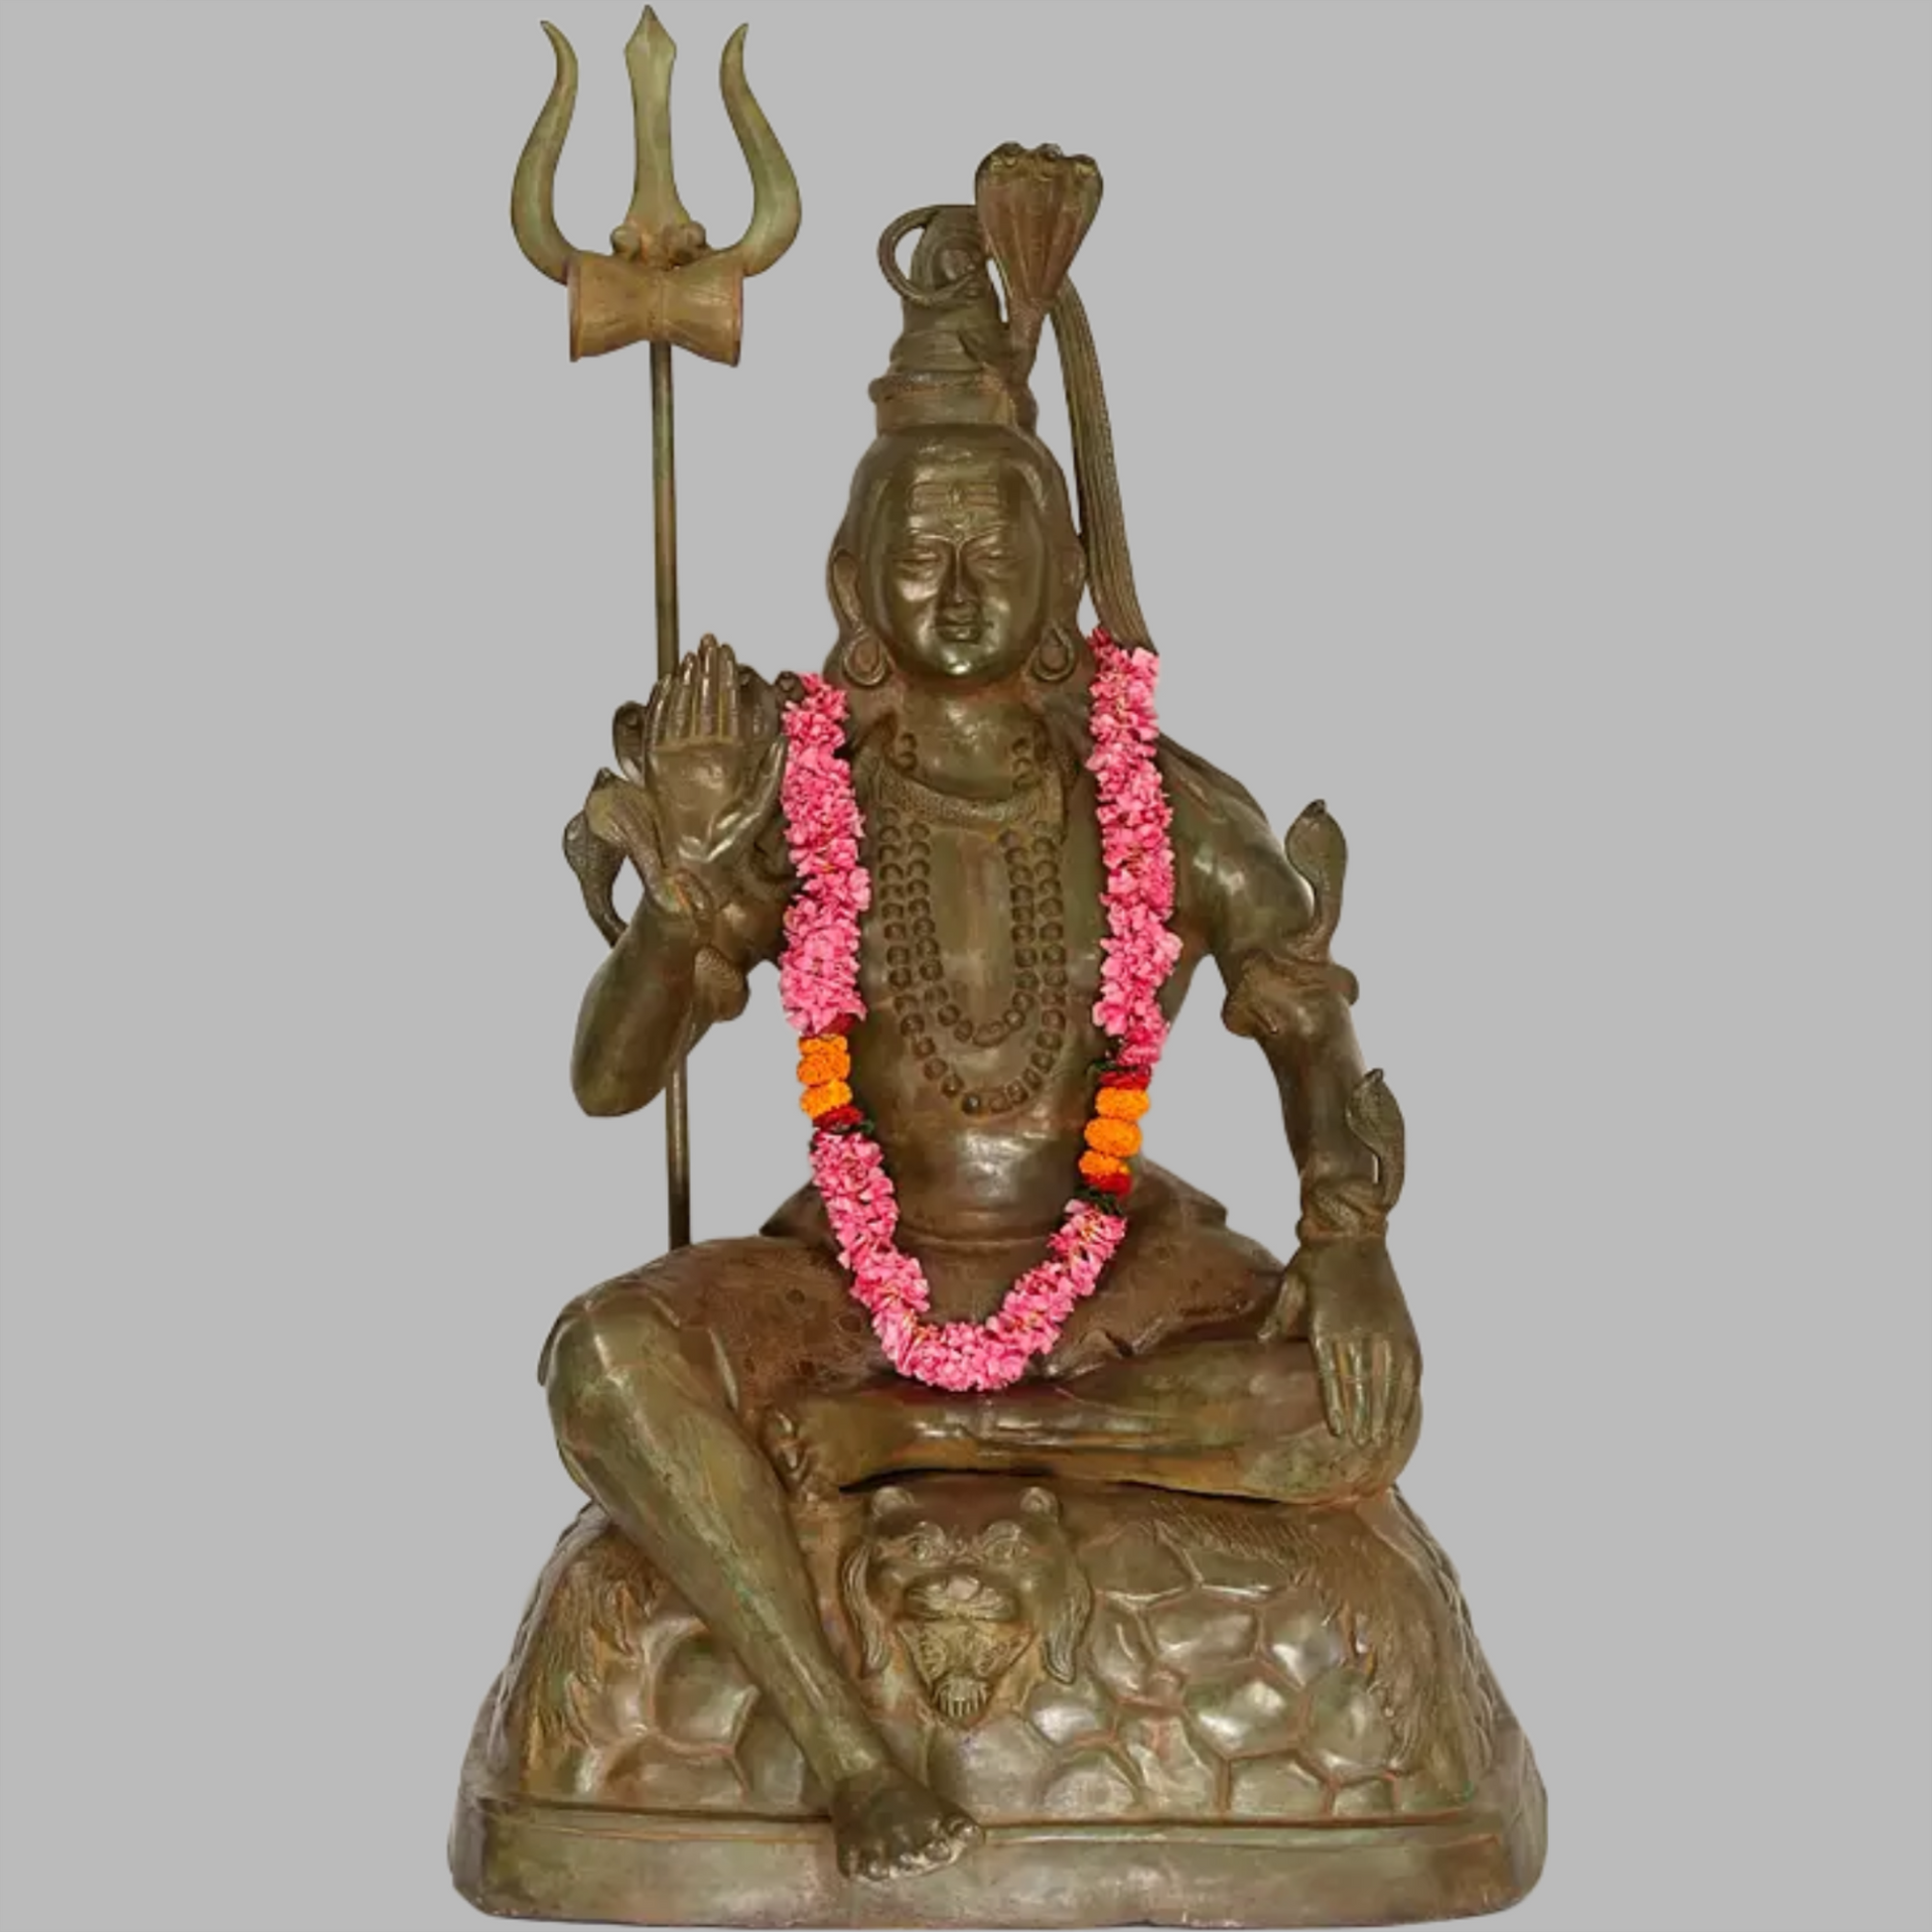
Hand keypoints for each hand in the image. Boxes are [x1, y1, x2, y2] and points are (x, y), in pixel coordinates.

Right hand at [588, 635, 783, 918]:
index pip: (731, 710)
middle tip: (712, 642)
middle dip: (710, 673)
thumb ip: (771, 772)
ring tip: (690, 657)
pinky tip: (666, 686)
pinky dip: (661, 709)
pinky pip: (659, 732)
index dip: (730, 682)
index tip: (732, 655)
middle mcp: (706, 754)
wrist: (694, 867)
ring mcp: (681, 759)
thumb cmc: (727, 844)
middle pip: (707, 704)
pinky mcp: (658, 768)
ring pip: (683, 712)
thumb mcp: (758, 806)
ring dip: (687, 685)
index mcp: (732, 759)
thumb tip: (784, 738)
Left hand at [1271, 1236, 1420, 1449]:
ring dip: (1388, 1411)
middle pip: (1364, 1384)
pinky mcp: (1402, 1324)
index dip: (1338, 1407)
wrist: (1351, 1232)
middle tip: (1363, 1447)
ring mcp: (1386, 1328)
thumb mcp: (1290, 1286)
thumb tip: (1263, 1342)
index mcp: (1328, 1326)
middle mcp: (1360, 1331)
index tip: (1339, 1433)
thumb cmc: (1315, 1261)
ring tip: (1385, 1439)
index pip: (1334, 1377)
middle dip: (1364, 1418)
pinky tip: (1406, 1410)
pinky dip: (1409, 1390)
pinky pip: (1409, 1365)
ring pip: (1390, 1380)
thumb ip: (1279, 1317)